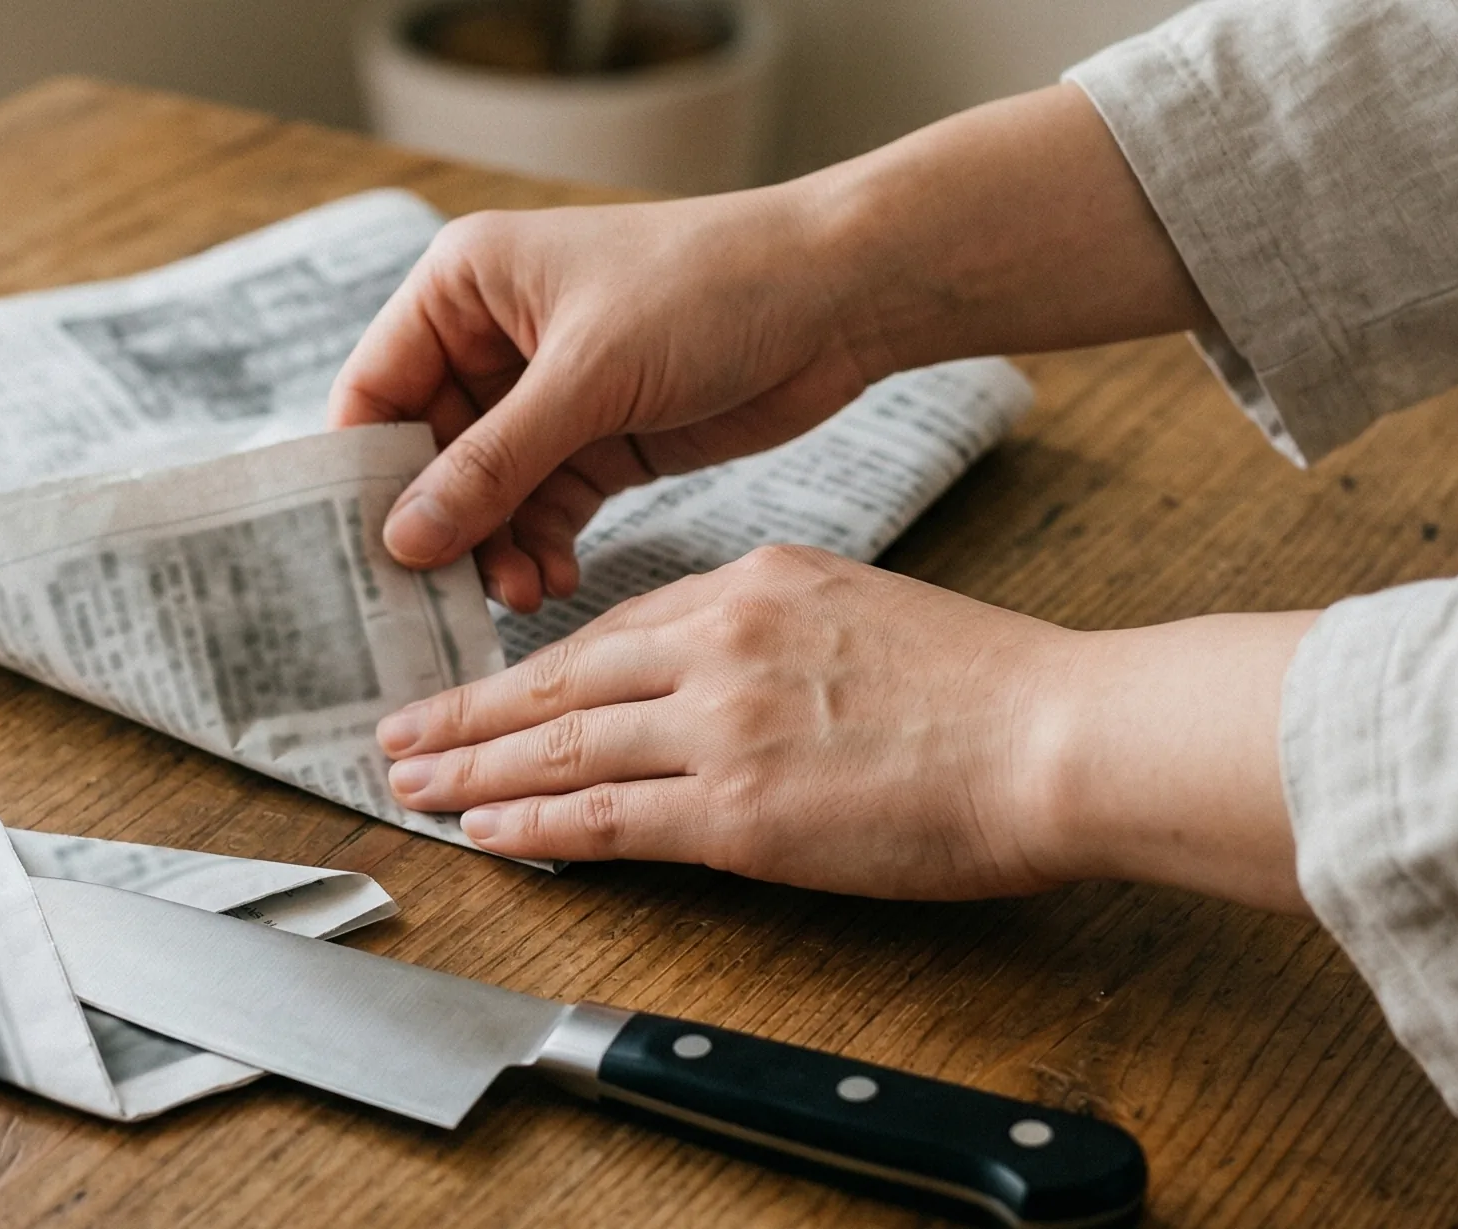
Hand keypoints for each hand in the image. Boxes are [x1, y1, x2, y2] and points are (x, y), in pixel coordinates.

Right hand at [327, 187, 890, 612]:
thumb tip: (402, 539)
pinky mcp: (599, 439)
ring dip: (496, 549)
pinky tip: (557, 582)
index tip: (364, 556)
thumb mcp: (588, 376)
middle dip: (441, 529)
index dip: (362, 474)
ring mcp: (546, 394)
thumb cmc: (709, 288)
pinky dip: (541, 548)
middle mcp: (491, 337)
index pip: (373, 390)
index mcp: (463, 286)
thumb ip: (491, 463)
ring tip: (525, 595)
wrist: (840, 296)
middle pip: (426, 455)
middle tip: (446, 601)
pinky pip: (542, 509)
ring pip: (486, 495)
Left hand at [376, 545, 1315, 912]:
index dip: (537, 669)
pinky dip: (535, 825)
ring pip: (563, 746)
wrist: (1058, 733)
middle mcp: (720, 641)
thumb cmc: (988, 685)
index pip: (615, 631)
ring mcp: (723, 725)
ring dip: (474, 769)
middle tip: (399, 734)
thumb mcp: (861, 605)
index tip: (490, 688)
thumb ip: (772, 626)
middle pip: (560, 680)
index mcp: (752, 581)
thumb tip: (713, 662)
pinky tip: (488, 832)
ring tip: (413, 786)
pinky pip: (605, 817)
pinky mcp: (738, 810)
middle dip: (467, 711)